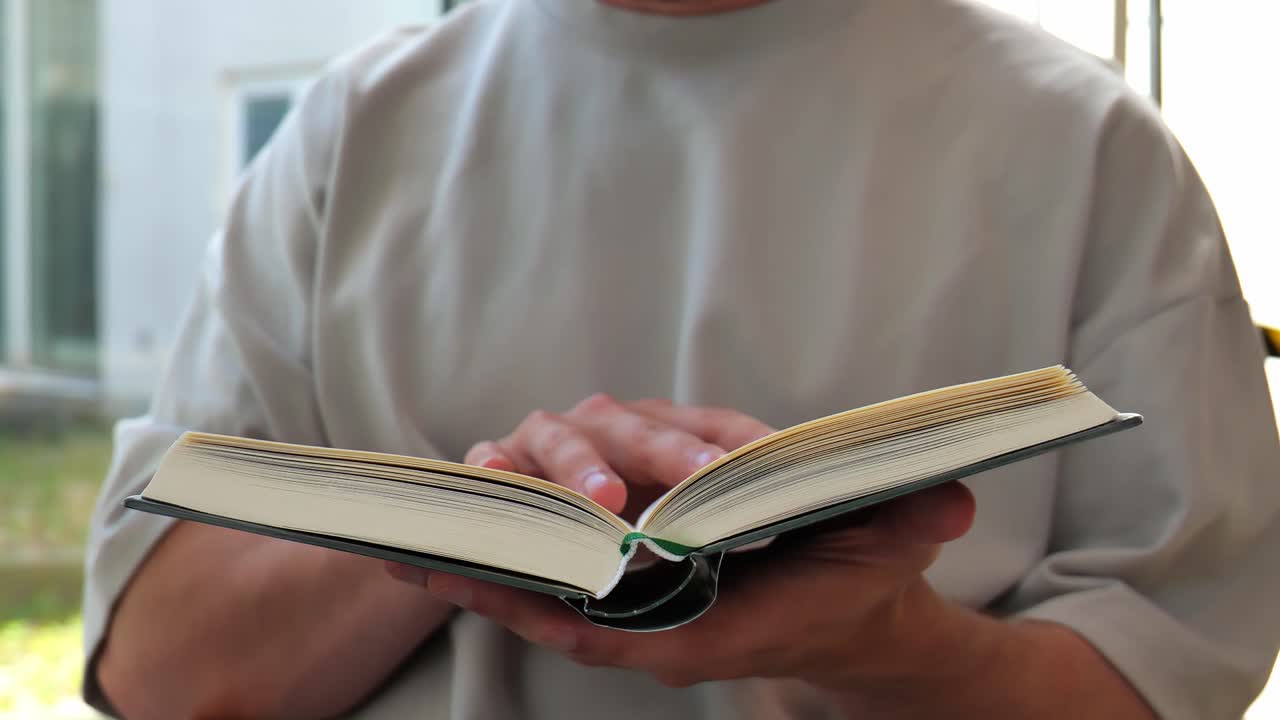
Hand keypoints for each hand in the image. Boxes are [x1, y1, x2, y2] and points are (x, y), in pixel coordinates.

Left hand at [388, 395, 978, 694]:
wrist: (856, 617)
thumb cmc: (863, 580)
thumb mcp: (895, 545)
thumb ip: (915, 524)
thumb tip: (951, 501)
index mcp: (719, 627)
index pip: (623, 627)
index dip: (555, 606)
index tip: (492, 582)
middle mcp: (671, 628)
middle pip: (565, 615)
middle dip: (494, 588)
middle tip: (418, 558)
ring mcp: (652, 613)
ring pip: (554, 603)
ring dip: (488, 577)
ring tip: (412, 552)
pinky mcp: (645, 593)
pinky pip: (567, 589)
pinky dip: (517, 570)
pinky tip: (469, 544)